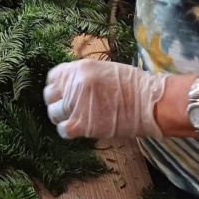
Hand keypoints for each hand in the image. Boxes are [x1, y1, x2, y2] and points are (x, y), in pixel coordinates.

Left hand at [44, 60, 168, 138]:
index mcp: (79, 68)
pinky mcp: (82, 124)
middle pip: (49, 95)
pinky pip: (63, 130)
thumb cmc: (134, 86)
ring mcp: (76, 104)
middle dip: (57, 102)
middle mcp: (73, 84)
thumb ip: (83, 76)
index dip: (57, 86)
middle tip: (68, 108)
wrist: (150, 103)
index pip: (52, 77)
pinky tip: (78, 129)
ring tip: (75, 119)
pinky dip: (68, 131)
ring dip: (62, 117)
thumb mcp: (104, 70)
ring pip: (53, 113)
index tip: (62, 93)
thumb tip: (70, 85)